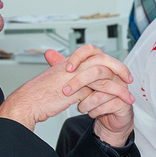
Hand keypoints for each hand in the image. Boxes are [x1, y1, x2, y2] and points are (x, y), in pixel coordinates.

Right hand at [0, 45, 134, 146]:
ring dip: (120, 87)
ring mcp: (75, 75)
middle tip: (129, 79)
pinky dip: (113, 96)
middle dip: (119, 68)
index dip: (108, 61)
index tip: (119, 71)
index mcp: (68, 62)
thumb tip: (85, 87)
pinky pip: (100, 90)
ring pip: (105, 75)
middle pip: (103, 59)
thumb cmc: (38, 96)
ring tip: (129, 96)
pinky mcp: (77, 89)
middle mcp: (73, 65)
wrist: (27, 102)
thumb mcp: (57, 84)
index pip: (94, 53)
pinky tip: (120, 103)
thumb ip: (72, 82)